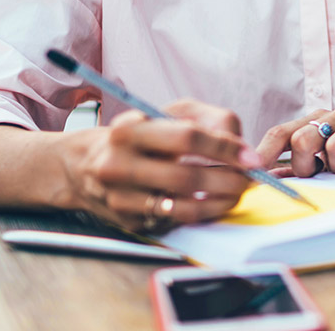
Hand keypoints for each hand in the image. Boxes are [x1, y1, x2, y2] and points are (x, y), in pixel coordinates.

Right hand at [58, 98, 256, 231]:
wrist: (83, 165)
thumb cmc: (139, 135)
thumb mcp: (168, 113)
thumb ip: (209, 120)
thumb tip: (242, 148)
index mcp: (129, 130)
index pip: (187, 137)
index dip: (225, 147)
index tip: (250, 157)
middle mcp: (118, 164)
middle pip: (186, 177)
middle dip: (228, 181)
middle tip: (249, 180)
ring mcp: (119, 197)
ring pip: (181, 207)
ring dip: (219, 203)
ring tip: (236, 194)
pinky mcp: (125, 221)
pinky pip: (172, 221)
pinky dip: (199, 214)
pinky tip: (211, 203)